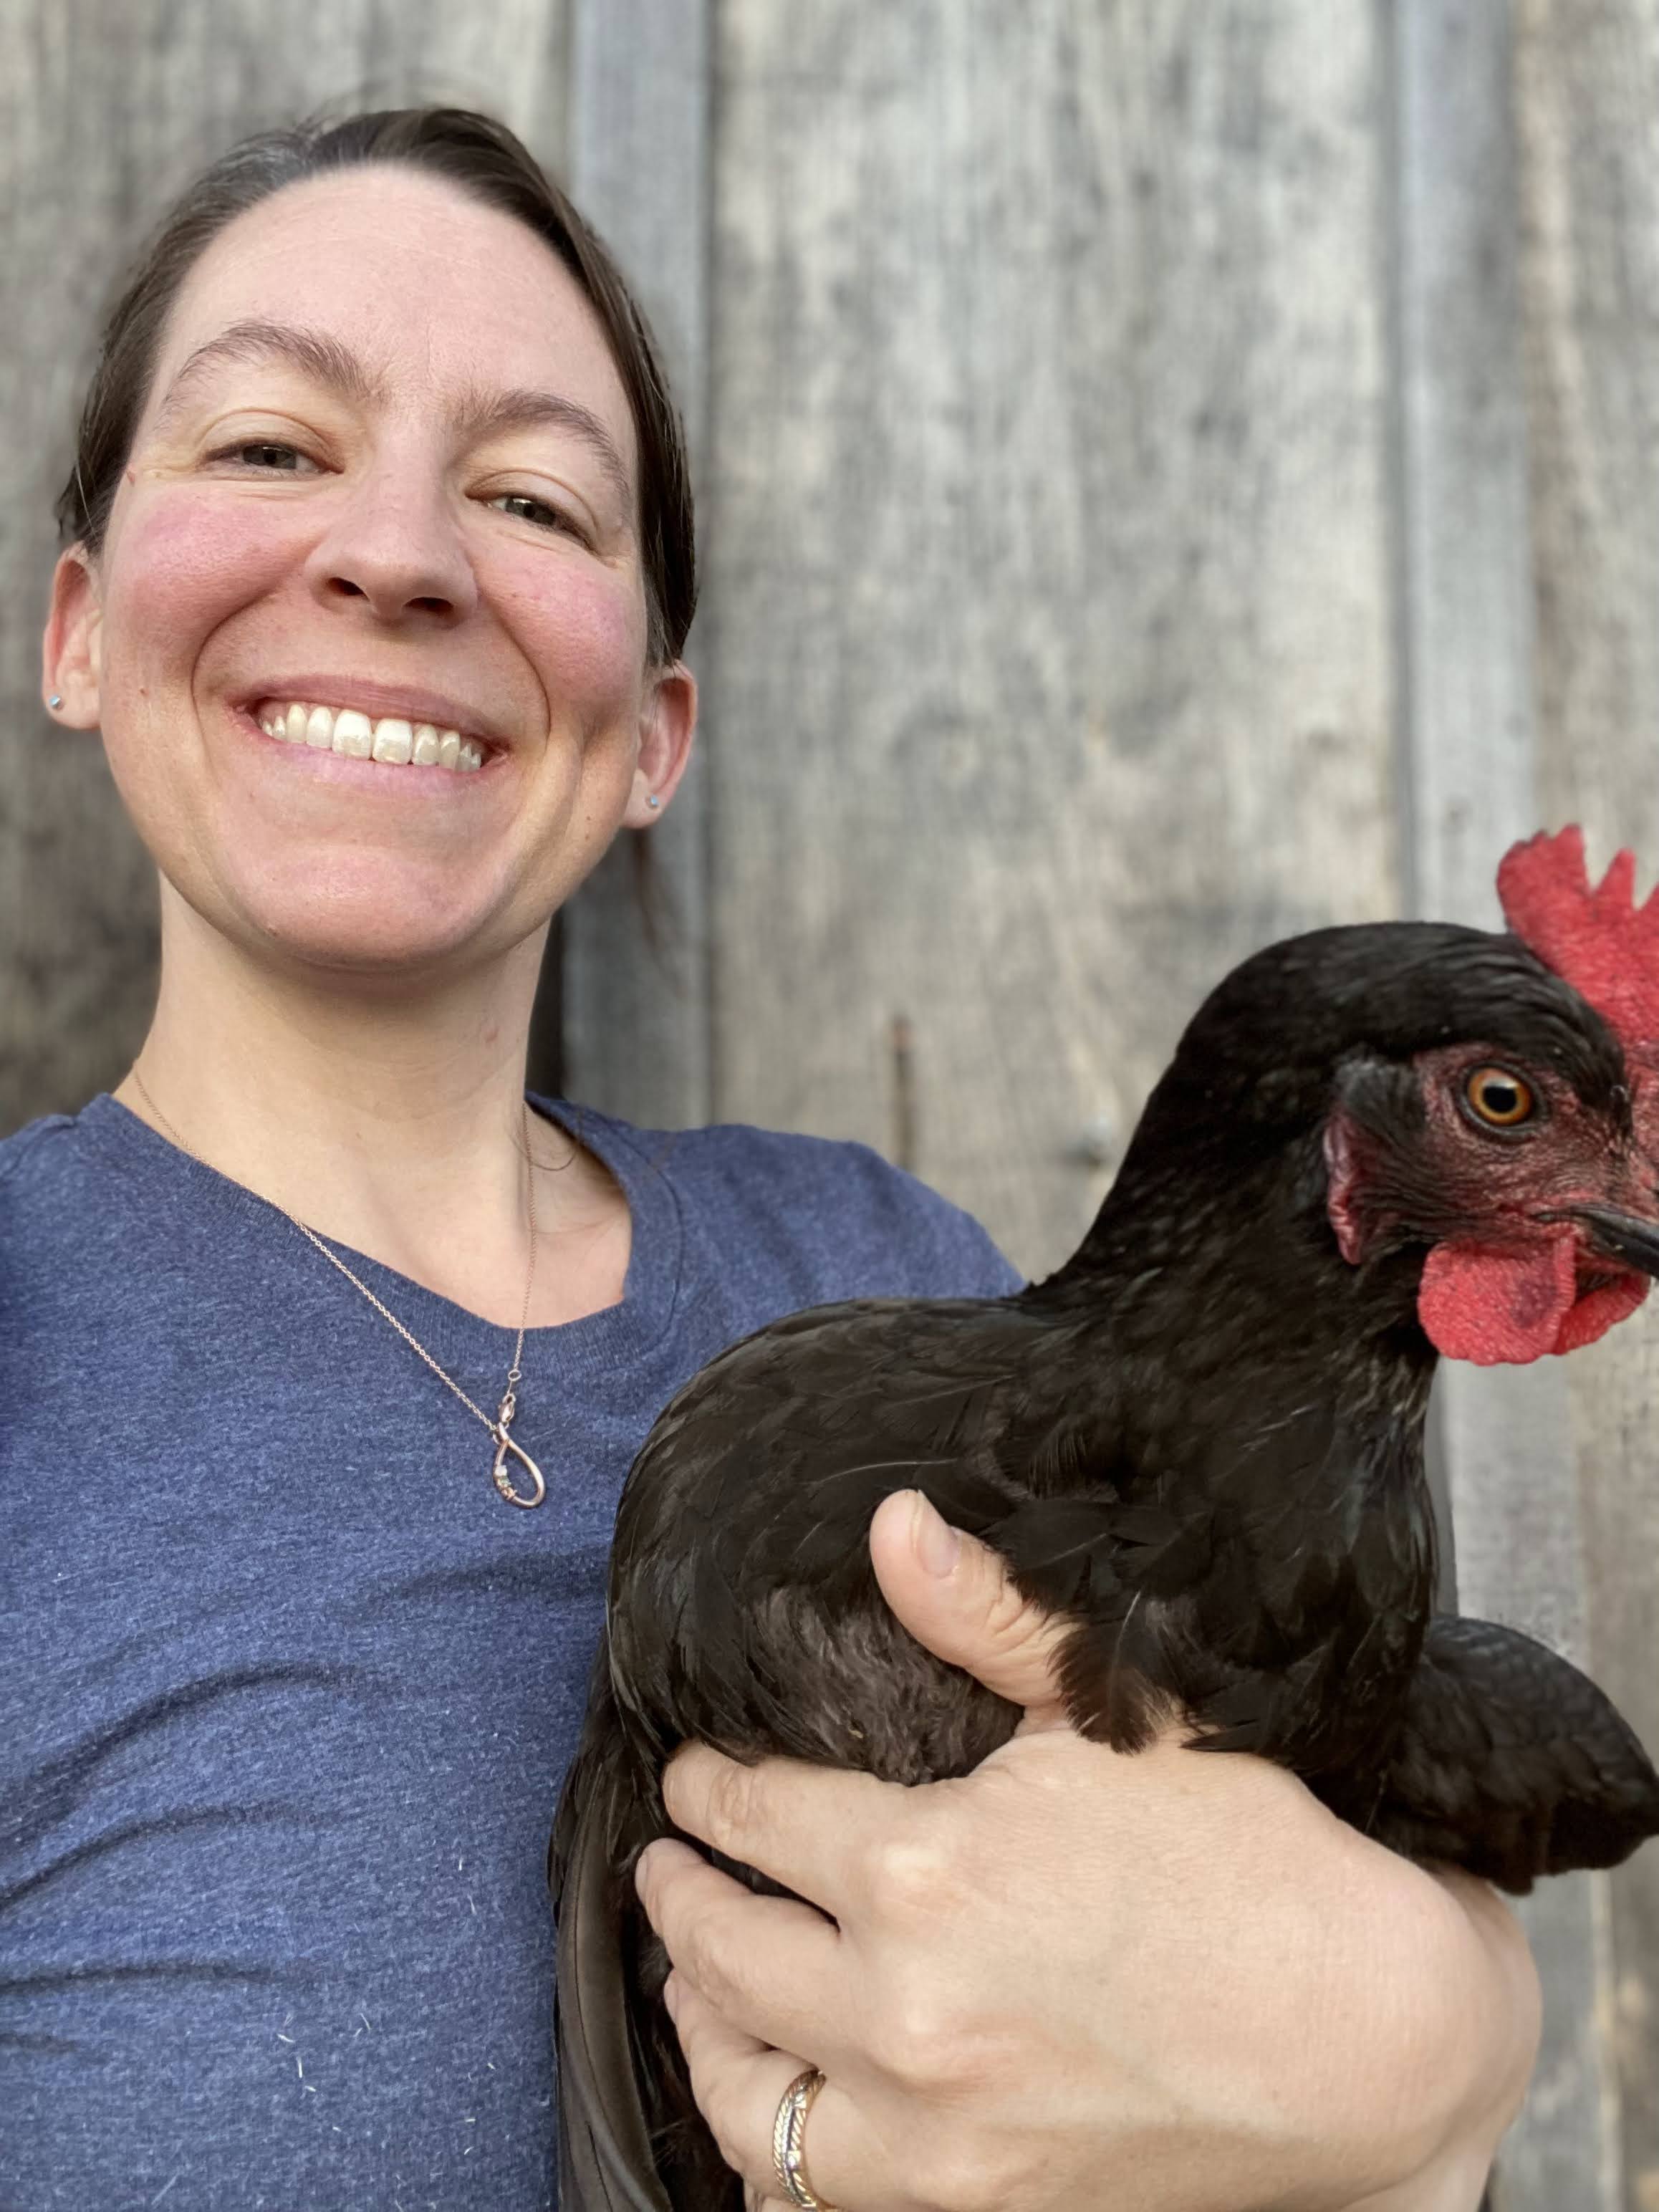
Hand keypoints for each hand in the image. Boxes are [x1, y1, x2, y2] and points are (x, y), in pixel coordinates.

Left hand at [634, 1491, 1539, 2211]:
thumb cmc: (1252, 1856)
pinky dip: (764, 2138)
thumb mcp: (1119, 1708)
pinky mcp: (969, 2208)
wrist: (1370, 2036)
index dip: (711, 1788)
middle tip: (665, 1856)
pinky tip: (765, 2089)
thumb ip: (986, 1618)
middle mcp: (907, 2011)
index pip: (761, 1817)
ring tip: (687, 1972)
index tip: (694, 1774)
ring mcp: (933, 2131)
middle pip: (726, 1944)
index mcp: (930, 1869)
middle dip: (679, 1887)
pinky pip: (807, 2188)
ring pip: (744, 2084)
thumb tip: (893, 1524)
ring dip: (700, 2017)